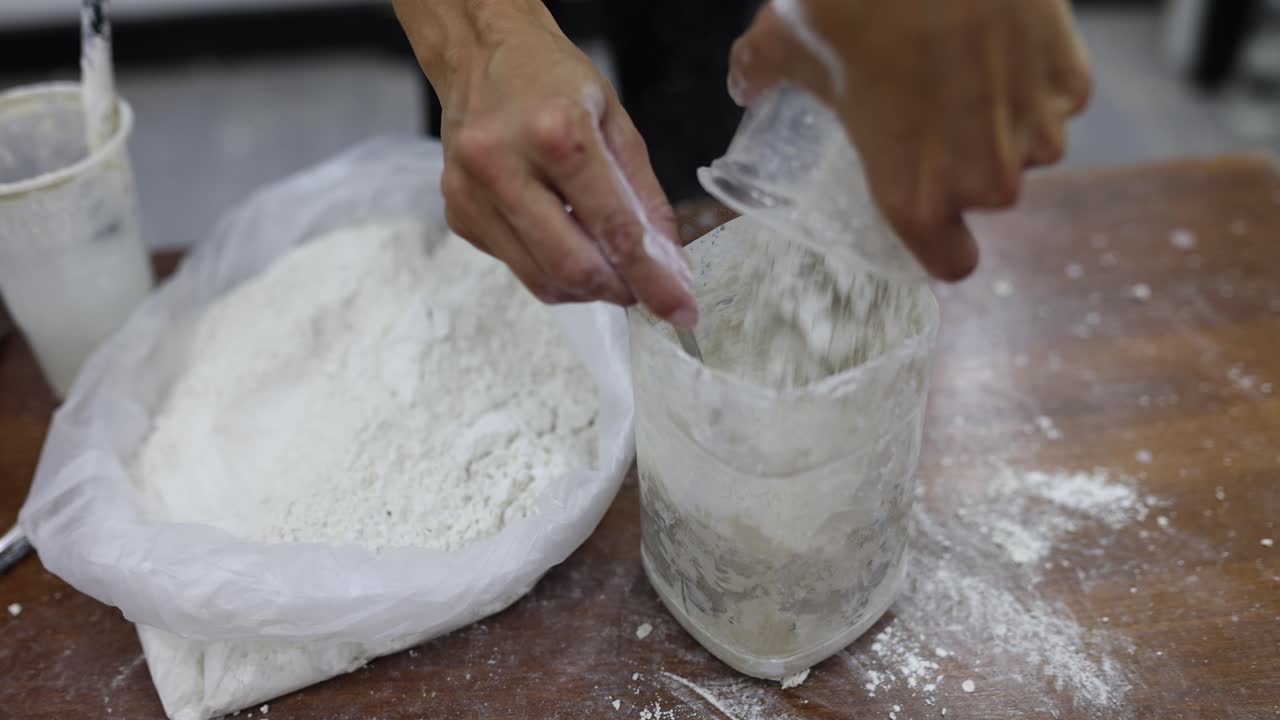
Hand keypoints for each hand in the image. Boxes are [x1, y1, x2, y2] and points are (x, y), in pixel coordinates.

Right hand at [396, 0, 696, 325]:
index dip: (652, 279)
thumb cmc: (553, 81)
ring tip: (605, 263)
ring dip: (586, 287)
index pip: (614, 229)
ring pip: (542, 280)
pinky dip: (551, 268)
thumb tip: (669, 266)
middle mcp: (504, 165)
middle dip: (617, 290)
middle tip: (641, 287)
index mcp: (556, 133)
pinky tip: (561, 235)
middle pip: (573, 267)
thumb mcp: (616, 123)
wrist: (481, 55)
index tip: (680, 310)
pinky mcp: (458, 215)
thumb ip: (645, 199)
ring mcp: (472, 194)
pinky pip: (517, 266)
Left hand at [729, 0, 1091, 279]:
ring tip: (964, 68)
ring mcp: (1039, 129)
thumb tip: (746, 81)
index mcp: (915, 196)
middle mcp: (987, 179)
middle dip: (966, 161)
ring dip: (1003, 119)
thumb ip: (759, 75)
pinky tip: (999, 39)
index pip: (951, 262)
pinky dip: (1034, 75)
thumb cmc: (857, 0)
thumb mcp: (787, 43)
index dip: (941, 241)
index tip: (931, 213)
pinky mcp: (1074, 81)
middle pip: (987, 196)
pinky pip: (1057, 96)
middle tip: (933, 112)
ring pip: (1028, 145)